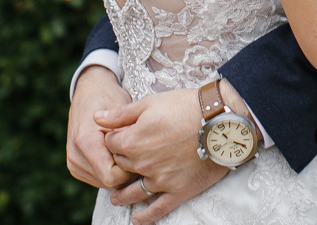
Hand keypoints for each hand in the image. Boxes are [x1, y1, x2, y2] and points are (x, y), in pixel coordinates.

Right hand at [67, 66, 135, 189]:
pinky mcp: (75, 167)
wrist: (90, 91)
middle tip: (142, 154)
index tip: (143, 155)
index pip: (112, 176)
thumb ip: (129, 135)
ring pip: (105, 184)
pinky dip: (112, 172)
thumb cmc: (110, 97)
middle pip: (109, 182)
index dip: (131, 170)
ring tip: (131, 152)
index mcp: (86, 141)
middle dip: (127, 172)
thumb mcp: (123, 110)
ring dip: (120, 173)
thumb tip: (143, 158)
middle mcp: (75, 155)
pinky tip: (120, 155)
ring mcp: (73, 163)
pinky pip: (99, 179)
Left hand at [99, 86, 229, 223]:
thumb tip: (96, 117)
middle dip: (119, 162)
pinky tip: (136, 219)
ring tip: (116, 199)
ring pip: (134, 192)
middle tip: (121, 162)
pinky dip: (145, 216)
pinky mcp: (178, 191)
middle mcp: (142, 164)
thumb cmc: (186, 106)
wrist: (220, 120)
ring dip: (122, 196)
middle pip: (121, 166)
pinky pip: (158, 209)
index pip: (111, 144)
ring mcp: (160, 180)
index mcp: (132, 141)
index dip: (113, 139)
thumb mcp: (151, 103)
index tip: (117, 138)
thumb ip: (121, 114)